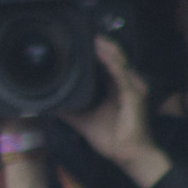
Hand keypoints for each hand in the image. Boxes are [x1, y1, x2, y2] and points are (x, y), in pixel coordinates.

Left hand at [61, 37, 170, 185]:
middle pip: (115, 59)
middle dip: (102, 45)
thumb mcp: (85, 121)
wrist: (129, 156)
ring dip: (107, 49)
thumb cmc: (113, 139)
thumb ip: (71, 111)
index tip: (83, 40)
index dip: (98, 52)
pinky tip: (103, 54)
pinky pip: (122, 75)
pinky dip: (112, 63)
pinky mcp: (134, 95)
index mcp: (117, 88)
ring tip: (94, 37)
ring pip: (119, 63)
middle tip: (87, 31)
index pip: (108, 65)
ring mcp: (132, 88)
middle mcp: (127, 84)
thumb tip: (52, 105)